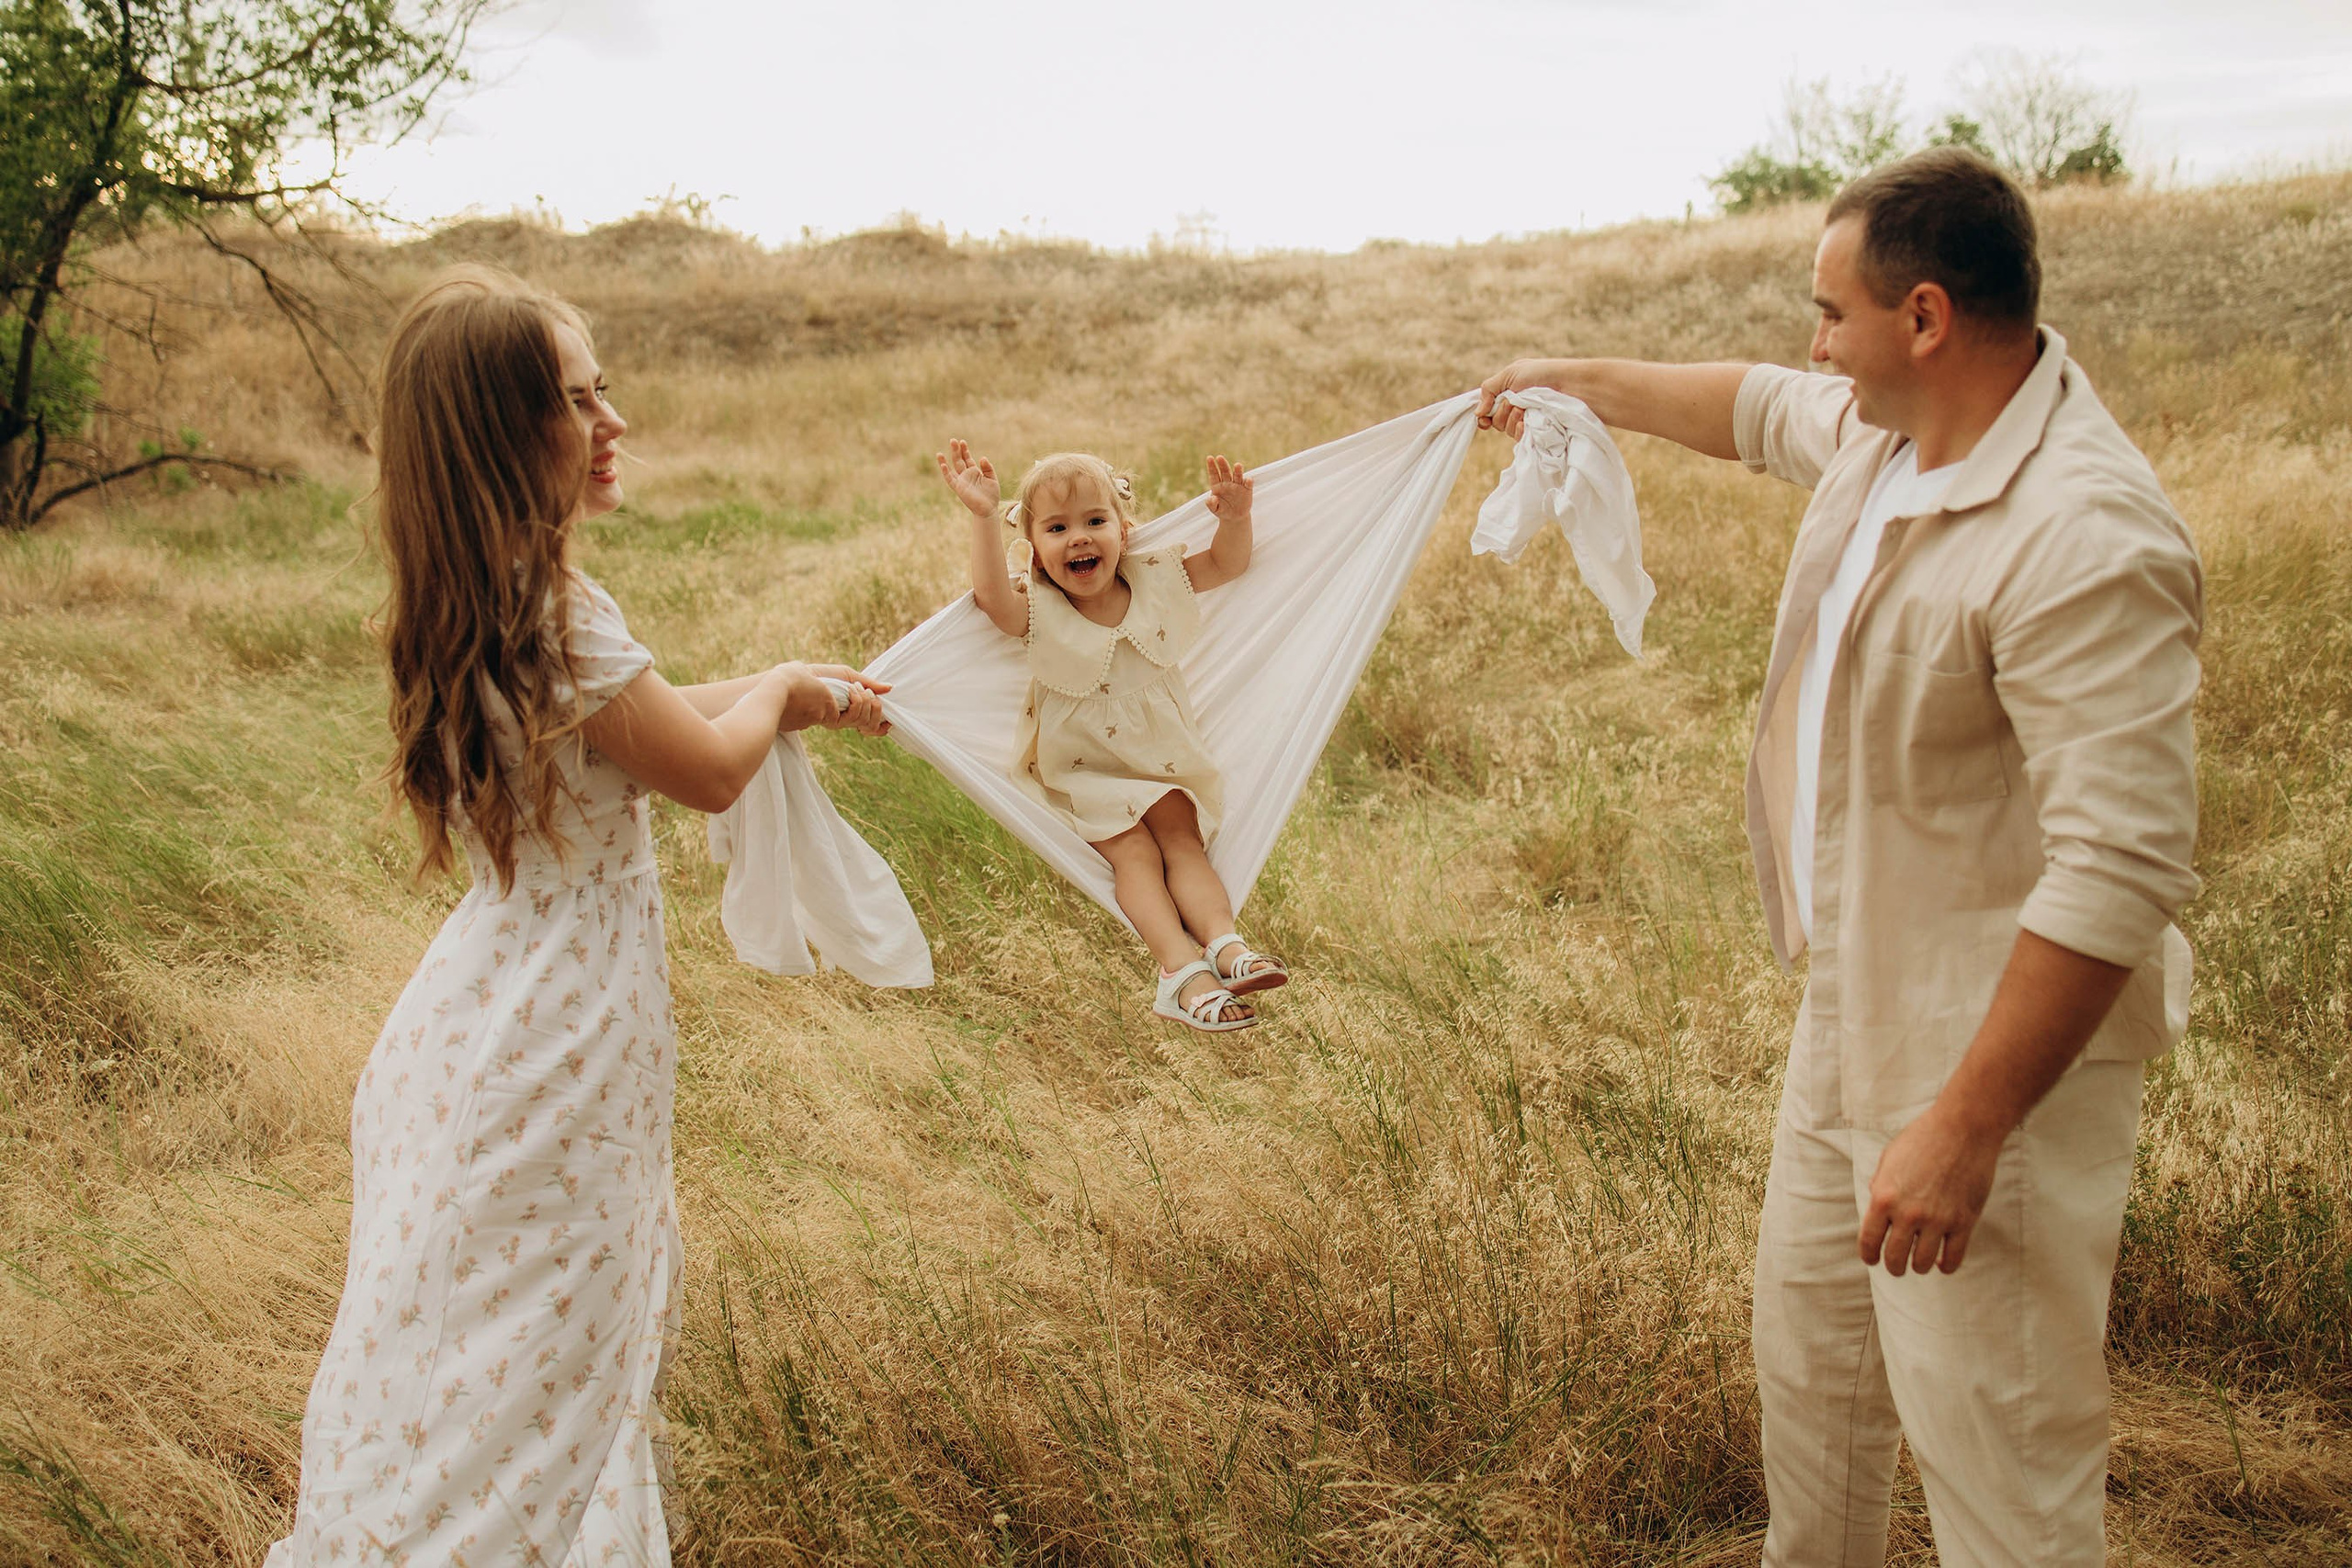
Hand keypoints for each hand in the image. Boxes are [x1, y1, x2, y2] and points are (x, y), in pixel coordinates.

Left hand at [804, 663, 892, 736]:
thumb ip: (869, 684)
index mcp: (850, 710)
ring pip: (867, 720)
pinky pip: (856, 716)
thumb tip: (890, 688)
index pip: (871, 727)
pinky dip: (858, 700)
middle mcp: (846, 719)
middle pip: (873, 725)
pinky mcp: (834, 721)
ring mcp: (840, 721)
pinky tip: (850, 690)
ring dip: (865, 699)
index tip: (889, 720)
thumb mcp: (849, 676)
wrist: (797, 679)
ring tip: (852, 687)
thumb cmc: (819, 676)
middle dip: (877, 707)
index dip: (882, 725)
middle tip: (867, 691)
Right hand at [936, 438, 999, 519]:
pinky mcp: (959, 488)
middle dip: (956, 450)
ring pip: (951, 469)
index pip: (967, 458)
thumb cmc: (991, 495)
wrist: (988, 509)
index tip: (962, 441)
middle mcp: (966, 475)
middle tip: (953, 440)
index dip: (964, 450)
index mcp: (974, 472)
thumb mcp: (992, 479)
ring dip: (945, 461)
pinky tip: (943, 465)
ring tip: (940, 453)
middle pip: (958, 460)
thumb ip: (988, 468)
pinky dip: (946, 472)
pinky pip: (950, 479)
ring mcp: (961, 481)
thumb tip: (982, 458)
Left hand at [1204, 454, 1251, 522]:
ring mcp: (1238, 485)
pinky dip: (1248, 482)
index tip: (1209, 458)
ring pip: (1237, 475)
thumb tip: (1211, 498)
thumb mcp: (1215, 509)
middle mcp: (1227, 482)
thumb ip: (1211, 504)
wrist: (1234, 517)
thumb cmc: (1223, 511)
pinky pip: (1248, 484)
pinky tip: (1248, 480)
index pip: (1214, 474)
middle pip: (1225, 471)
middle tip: (1220, 457)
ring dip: (1238, 470)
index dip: (1211, 466)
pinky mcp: (1247, 489)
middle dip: (1223, 464)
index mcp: (1217, 485)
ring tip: (1237, 465)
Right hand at [1476, 357, 1572, 439]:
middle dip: (1501, 412)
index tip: (1483, 418)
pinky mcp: (1536, 432)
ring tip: (1524, 409)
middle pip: (1494, 422)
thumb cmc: (1542, 374)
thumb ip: (1488, 390)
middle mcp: (1515, 408)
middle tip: (1513, 402)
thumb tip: (1477, 413)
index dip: (1483, 416)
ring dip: (1511, 419)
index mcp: (1508, 394)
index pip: (1488, 411)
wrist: (1569, 385)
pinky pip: (1519, 438)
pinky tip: (1527, 423)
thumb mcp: (1510, 374)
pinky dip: (1520, 430)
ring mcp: (1526, 421)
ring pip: (1506, 430)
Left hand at [1858, 1104, 2004, 1275]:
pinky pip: (1954, 1257)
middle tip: (1896, 1266)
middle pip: (1894, 1257)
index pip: (1869, 1240)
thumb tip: (1877, 1207)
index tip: (1872, 1260)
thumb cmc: (1923, 1139)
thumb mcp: (1889, 1159)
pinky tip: (1942, 1264)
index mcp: (1884, 1197)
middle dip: (1893, 1266)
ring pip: (1923, 1262)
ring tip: (1918, 1264)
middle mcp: (1908, 1213)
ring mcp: (1937, 1220)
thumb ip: (1881, 1186)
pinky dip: (1946, 1266)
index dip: (1868, 1255)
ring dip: (1918, 1267)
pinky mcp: (1964, 1221)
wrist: (1963, 1129)